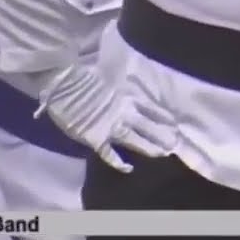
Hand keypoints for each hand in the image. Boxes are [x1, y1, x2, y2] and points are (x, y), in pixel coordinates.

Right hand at [37, 63, 175, 173]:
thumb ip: (122, 83)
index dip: (164, 117)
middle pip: (150, 126)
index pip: (152, 108)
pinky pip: (110, 154)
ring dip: (150, 148)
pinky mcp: (96, 139)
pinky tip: (128, 168)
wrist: (63, 78)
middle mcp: (124, 112)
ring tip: (163, 154)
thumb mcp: (110, 72)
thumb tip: (130, 84)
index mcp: (127, 95)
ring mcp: (111, 126)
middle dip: (164, 134)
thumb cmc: (83, 71)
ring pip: (136, 140)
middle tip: (176, 143)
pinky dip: (119, 163)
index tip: (175, 123)